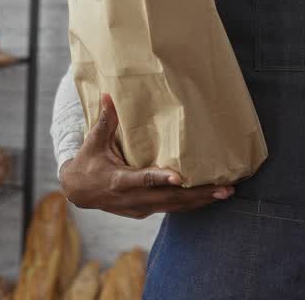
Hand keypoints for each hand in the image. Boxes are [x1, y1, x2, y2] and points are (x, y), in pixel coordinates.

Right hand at [59, 93, 234, 218]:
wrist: (77, 192)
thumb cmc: (88, 162)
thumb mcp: (93, 141)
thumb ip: (106, 120)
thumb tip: (109, 94)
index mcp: (119, 180)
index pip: (142, 180)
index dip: (160, 179)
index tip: (179, 178)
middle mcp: (132, 198)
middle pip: (169, 198)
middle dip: (198, 194)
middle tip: (225, 189)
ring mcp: (140, 207)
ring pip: (174, 206)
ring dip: (201, 200)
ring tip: (227, 193)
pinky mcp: (145, 211)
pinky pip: (171, 208)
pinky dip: (190, 204)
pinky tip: (210, 197)